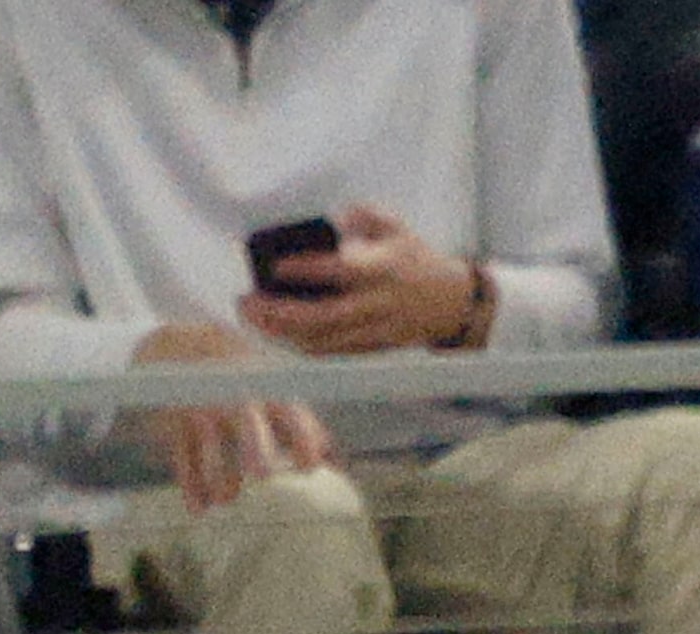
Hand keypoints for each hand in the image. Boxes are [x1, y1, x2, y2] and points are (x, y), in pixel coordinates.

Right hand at [132, 323, 332, 513]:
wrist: (184, 345)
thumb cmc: (245, 377)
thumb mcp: (276, 389)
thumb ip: (307, 426)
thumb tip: (339, 466)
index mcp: (269, 392)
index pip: (292, 419)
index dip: (303, 443)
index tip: (308, 465)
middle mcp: (236, 402)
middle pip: (249, 434)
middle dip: (257, 457)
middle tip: (262, 472)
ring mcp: (203, 413)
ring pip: (214, 456)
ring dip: (222, 483)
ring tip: (227, 498)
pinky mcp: (175, 424)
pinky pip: (183, 461)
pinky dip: (192, 487)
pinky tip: (200, 507)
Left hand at [239, 204, 487, 354]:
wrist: (452, 302)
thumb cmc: (415, 259)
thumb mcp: (394, 226)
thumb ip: (361, 216)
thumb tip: (330, 218)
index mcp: (384, 268)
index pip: (341, 271)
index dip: (306, 270)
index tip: (276, 266)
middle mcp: (379, 303)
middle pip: (324, 316)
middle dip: (280, 313)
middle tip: (247, 302)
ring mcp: (377, 329)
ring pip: (324, 340)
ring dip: (283, 332)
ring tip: (254, 317)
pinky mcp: (375, 347)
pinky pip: (333, 352)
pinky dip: (302, 345)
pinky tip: (280, 332)